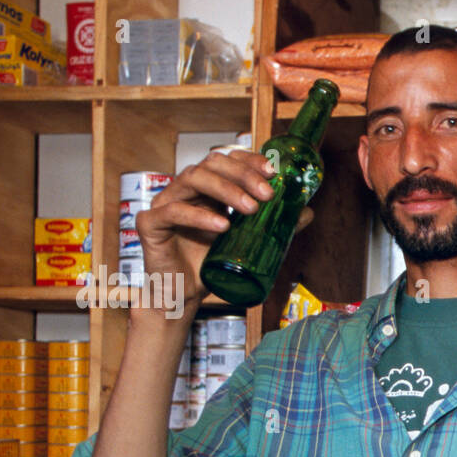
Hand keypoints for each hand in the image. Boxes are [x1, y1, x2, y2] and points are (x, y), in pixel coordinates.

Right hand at [133, 149, 313, 321]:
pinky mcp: (151, 224)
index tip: (273, 171)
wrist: (182, 295)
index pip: (226, 160)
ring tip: (250, 209)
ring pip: (192, 179)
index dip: (248, 160)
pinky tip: (222, 225)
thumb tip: (306, 212)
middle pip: (211, 164)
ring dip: (225, 190)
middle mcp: (185, 190)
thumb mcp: (246, 243)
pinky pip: (172, 212)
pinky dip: (198, 216)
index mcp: (206, 189)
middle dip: (242, 175)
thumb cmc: (211, 266)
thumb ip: (273, 226)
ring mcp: (165, 203)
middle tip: (267, 194)